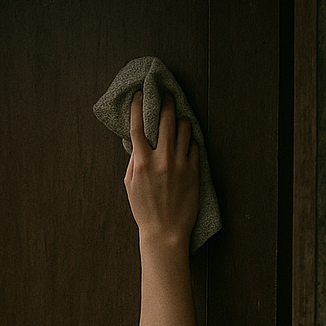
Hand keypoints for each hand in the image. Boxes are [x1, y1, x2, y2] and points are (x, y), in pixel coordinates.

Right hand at [124, 92, 199, 248]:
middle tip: (166, 96)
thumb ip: (133, 161)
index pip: (138, 127)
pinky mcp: (195, 170)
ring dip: (181, 120)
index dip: (137, 107)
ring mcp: (180, 164)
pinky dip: (190, 140)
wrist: (165, 231)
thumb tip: (137, 143)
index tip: (139, 95)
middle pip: (165, 120)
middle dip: (165, 104)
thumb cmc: (144, 210)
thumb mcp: (130, 185)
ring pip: (184, 129)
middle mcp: (162, 159)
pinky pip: (195, 146)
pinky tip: (187, 141)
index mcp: (142, 163)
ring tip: (179, 119)